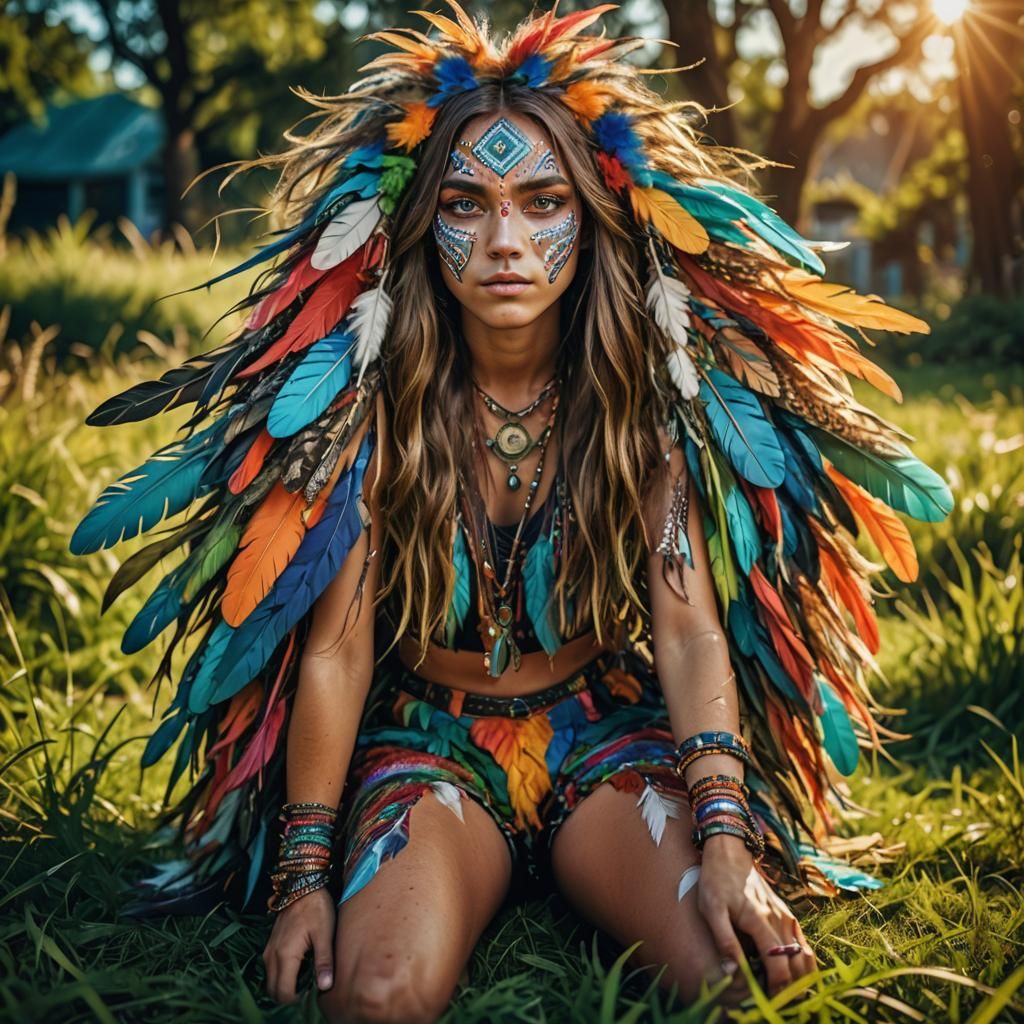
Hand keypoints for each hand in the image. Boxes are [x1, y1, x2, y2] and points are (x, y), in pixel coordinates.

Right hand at [263, 887, 336, 1003]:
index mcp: (285, 954)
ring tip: (306, 978)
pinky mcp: (270, 945)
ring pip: (270, 981)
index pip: (283, 992)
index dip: (297, 999)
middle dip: (289, 995)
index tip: (312, 993)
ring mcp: (268, 950)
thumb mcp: (325, 933)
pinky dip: (281, 975)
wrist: (302, 885)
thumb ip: (324, 961)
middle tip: (309, 988)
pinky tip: (299, 967)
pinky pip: (270, 969)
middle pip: (273, 990)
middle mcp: (272, 955)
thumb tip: (325, 987)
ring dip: (284, 985)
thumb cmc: (317, 908)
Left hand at [696, 836, 816, 1001]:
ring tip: (784, 993)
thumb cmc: (716, 880)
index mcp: (760, 921)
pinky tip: (793, 975)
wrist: (730, 853)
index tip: (767, 1002)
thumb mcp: (711, 909)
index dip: (776, 988)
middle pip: (796, 966)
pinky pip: (804, 945)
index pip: (778, 965)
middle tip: (776, 1002)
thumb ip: (724, 940)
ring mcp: (786, 918)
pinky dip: (804, 964)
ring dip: (800, 979)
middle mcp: (779, 921)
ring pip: (805, 957)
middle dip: (789, 989)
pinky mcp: (787, 915)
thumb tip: (732, 973)